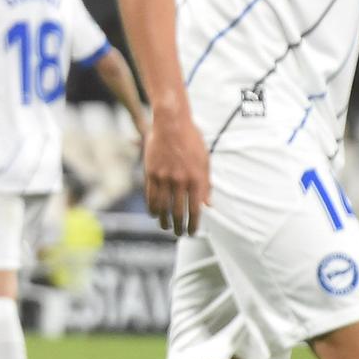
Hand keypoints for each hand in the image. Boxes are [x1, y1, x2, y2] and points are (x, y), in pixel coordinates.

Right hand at [143, 103, 209, 235]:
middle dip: (179, 227)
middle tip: (179, 234)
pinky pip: (150, 196)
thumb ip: (206, 185)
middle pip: (178, 212)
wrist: (172, 124)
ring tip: (165, 227)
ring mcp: (164, 177)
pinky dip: (152, 208)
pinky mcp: (151, 173)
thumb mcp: (205, 161)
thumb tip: (208, 205)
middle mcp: (181, 181)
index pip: (195, 209)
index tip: (193, 232)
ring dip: (164, 221)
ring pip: (162, 207)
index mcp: (197, 179)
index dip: (194, 224)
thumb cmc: (192, 141)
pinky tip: (154, 214)